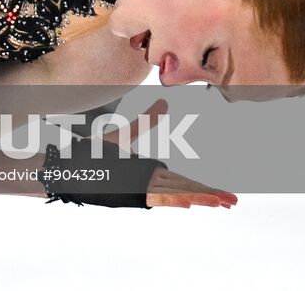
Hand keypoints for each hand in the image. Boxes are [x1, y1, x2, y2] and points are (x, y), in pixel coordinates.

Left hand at [103, 99, 236, 209]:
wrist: (71, 165)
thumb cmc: (95, 153)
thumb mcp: (126, 134)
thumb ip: (147, 120)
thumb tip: (164, 102)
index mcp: (150, 173)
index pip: (183, 181)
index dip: (205, 187)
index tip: (224, 195)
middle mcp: (148, 183)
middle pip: (185, 190)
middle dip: (210, 195)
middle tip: (233, 201)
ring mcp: (139, 189)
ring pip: (174, 195)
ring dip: (198, 198)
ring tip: (220, 202)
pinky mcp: (129, 191)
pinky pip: (154, 197)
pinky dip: (172, 199)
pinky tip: (188, 202)